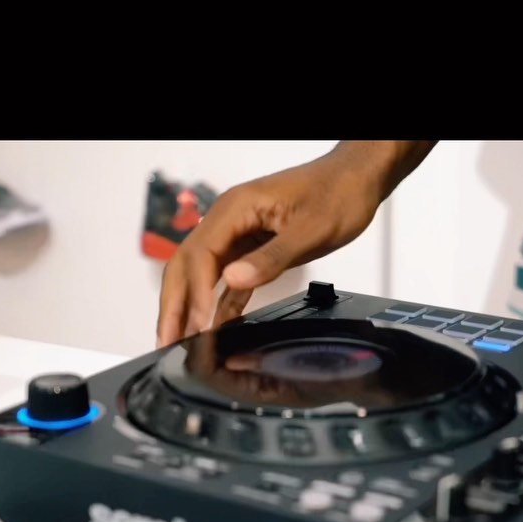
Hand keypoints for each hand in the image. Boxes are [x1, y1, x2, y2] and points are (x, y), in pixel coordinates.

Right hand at [156, 148, 382, 346]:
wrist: (357, 179)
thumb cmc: (337, 193)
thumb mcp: (310, 229)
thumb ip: (272, 257)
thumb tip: (233, 280)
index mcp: (237, 208)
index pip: (201, 254)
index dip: (195, 293)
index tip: (196, 325)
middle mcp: (230, 220)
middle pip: (186, 265)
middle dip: (173, 304)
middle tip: (165, 341)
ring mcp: (239, 235)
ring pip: (201, 275)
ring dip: (189, 308)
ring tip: (178, 342)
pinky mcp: (253, 249)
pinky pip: (227, 280)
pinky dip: (217, 304)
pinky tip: (213, 329)